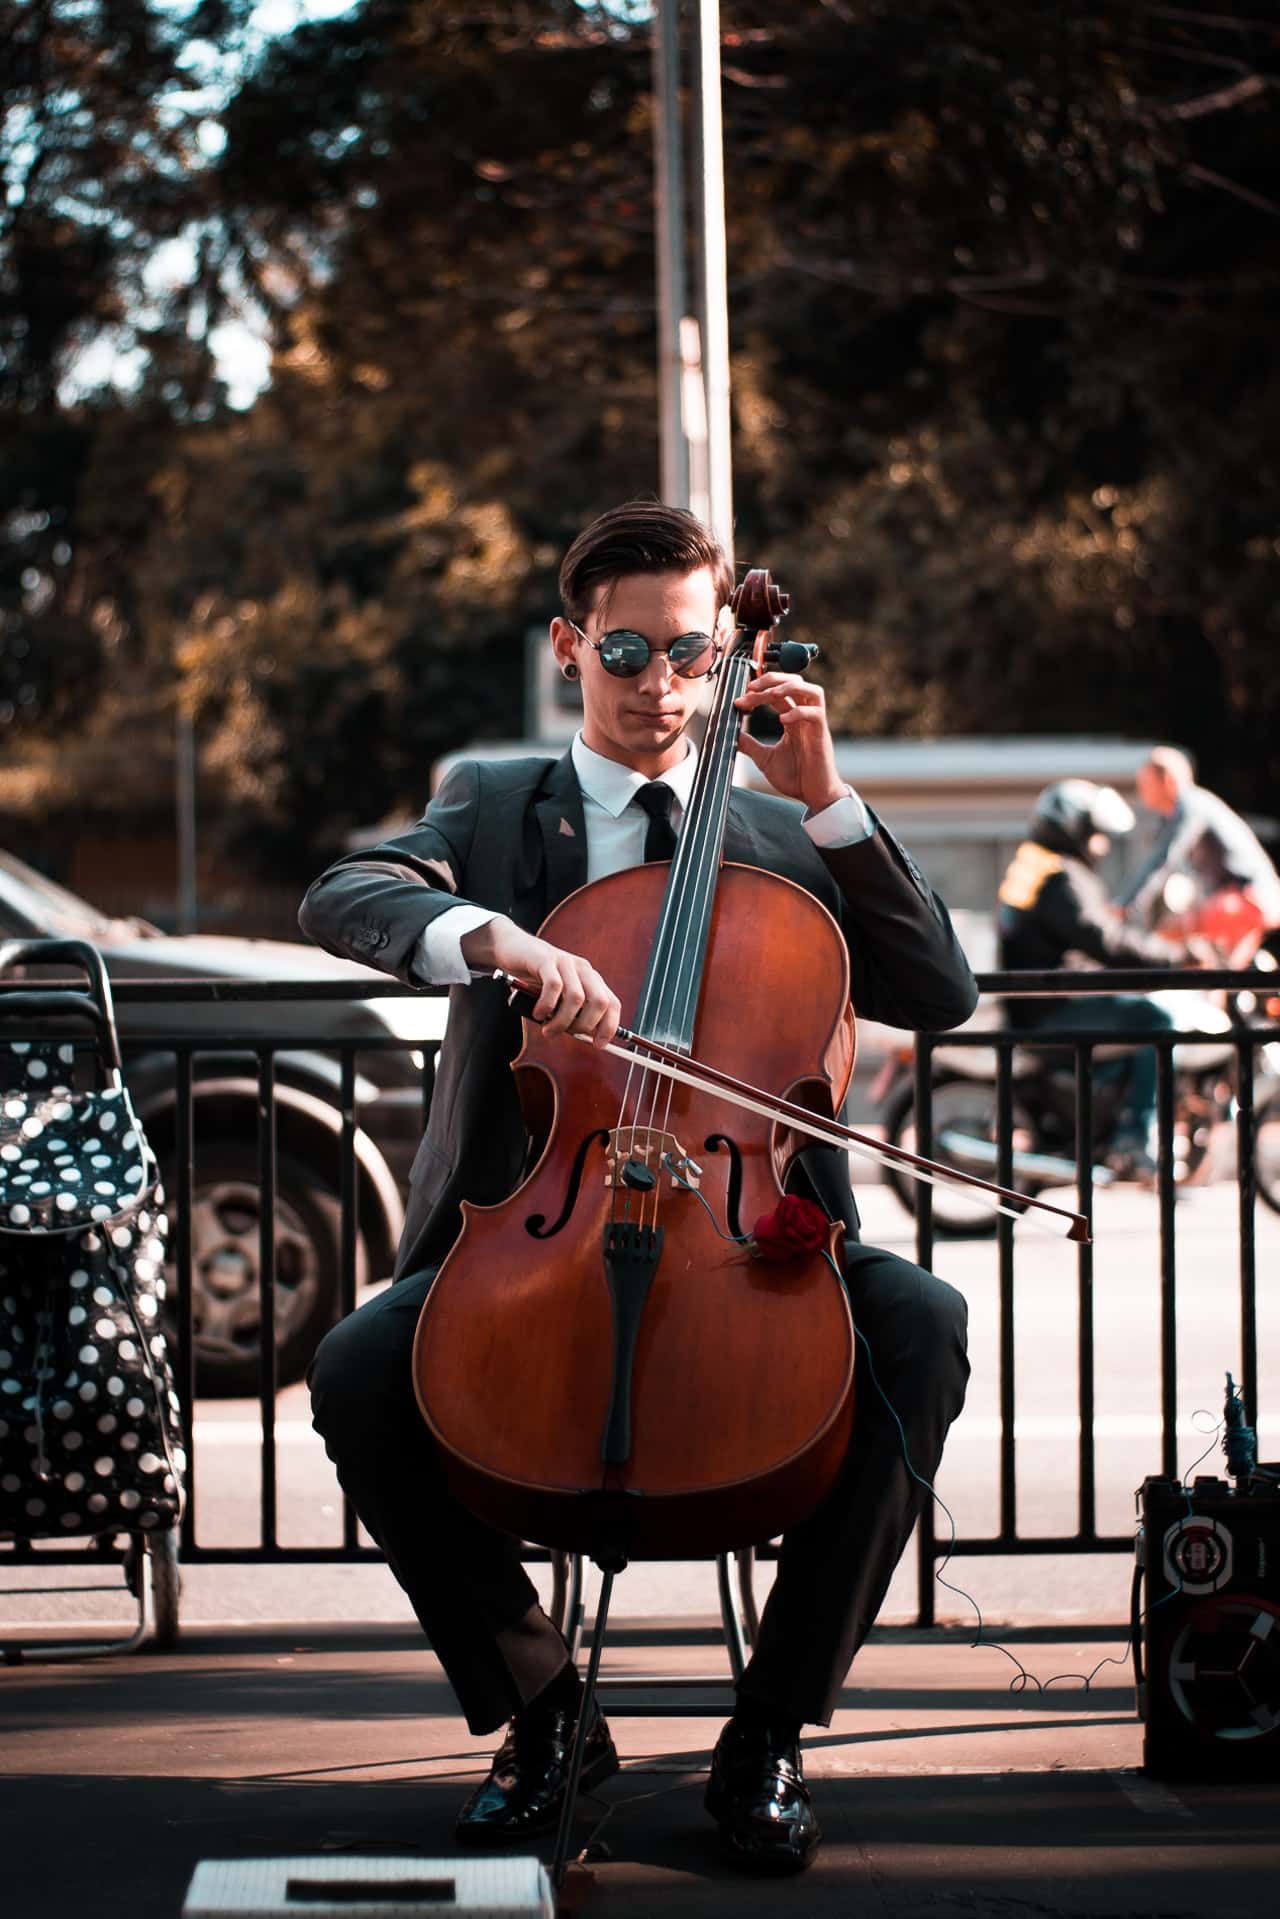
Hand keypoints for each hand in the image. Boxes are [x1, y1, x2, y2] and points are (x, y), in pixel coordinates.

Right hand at [460, 916, 620, 1047]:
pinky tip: (538, 1013)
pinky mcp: (546, 960)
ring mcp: (565, 963)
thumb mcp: (558, 997)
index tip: (598, 1044)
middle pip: (600, 1002)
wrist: (513, 948)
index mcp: (591, 980)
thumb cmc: (535, 978)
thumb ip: (571, 1012)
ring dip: (562, 1021)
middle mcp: (583, 970)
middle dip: (584, 1026)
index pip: (613, 1004)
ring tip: (547, 1029)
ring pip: (576, 998)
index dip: (609, 1027)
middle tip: (566, 1034)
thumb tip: (583, 1037)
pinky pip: (553, 986)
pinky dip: (547, 1006)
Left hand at [733, 672, 845, 813]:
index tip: (739, 701)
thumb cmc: (796, 777)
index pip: (777, 694)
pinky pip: (815, 713)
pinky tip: (783, 719)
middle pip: (795, 682)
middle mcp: (805, 717)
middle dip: (772, 679)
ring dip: (789, 687)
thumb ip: (750, 745)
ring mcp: (815, 724)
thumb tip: (731, 735)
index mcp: (792, 720)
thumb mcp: (765, 759)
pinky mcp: (821, 735)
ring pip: (812, 690)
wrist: (813, 796)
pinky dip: (799, 712)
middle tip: (751, 687)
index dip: (758, 692)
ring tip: (770, 694)